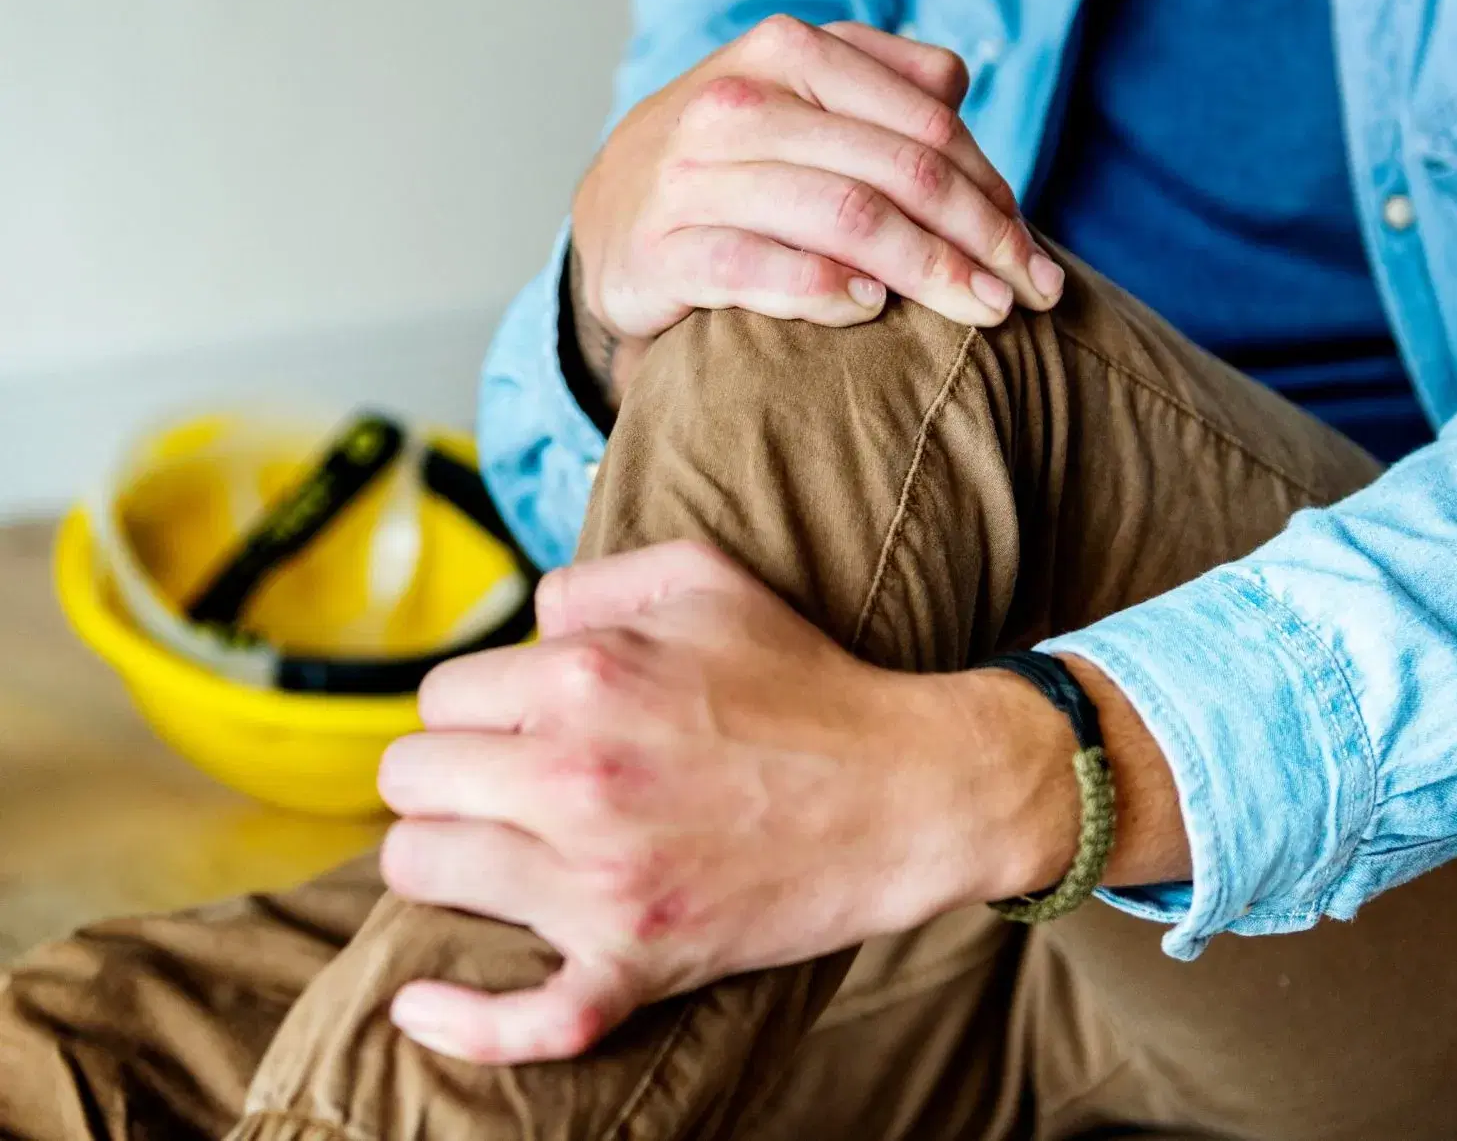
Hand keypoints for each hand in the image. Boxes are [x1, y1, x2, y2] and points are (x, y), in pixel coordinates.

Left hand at [374, 543, 1085, 1066]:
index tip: (517, 722)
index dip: (475, 706)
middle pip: (410, 781)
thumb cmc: (803, 676)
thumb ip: (591, 580)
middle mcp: (575, 775)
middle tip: (502, 781)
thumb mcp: (704, 578)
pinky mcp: (635, 963)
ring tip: (497, 848)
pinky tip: (420, 1003)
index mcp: (584, 675)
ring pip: (422, 873)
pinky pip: (518, 1021)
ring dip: (449, 858)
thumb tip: (522, 627)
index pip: (440, 696)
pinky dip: (459, 1019)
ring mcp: (601, 881)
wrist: (904, 790)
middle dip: (448, 774)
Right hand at [568, 17, 1065, 406]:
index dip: (994, 193)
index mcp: (789, 50)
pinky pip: (756, 269)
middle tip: (1031, 295)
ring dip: (929, 271)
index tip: (1033, 257)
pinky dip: (824, 291)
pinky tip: (872, 310)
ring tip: (982, 311)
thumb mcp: (802, 98)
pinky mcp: (658, 249)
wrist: (612, 214)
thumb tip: (960, 87)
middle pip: (900, 171)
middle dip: (981, 239)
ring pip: (844, 216)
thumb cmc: (737, 161)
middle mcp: (739, 102)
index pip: (927, 124)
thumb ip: (883, 83)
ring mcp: (693, 175)